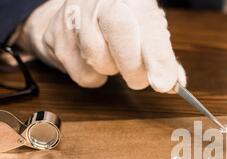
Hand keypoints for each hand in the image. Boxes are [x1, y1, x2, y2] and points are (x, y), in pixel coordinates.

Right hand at [16, 0, 185, 91]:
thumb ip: (161, 55)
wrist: (82, 5)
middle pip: (122, 43)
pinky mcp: (55, 35)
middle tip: (141, 75)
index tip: (164, 83)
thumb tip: (172, 83)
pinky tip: (94, 59)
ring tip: (112, 54)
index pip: (148, 26)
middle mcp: (99, 0)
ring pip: (99, 61)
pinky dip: (93, 75)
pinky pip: (81, 73)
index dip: (157, 57)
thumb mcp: (148, 28)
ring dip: (112, 69)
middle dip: (136, 69)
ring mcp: (73, 15)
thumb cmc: (122, 18)